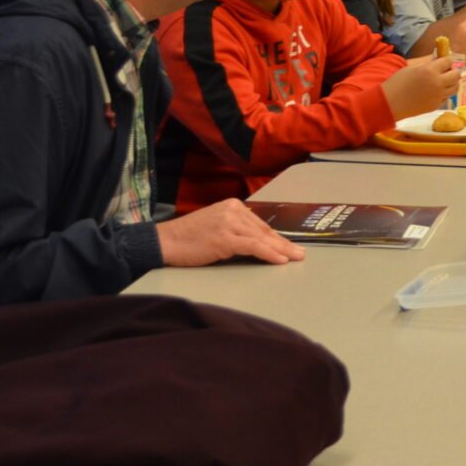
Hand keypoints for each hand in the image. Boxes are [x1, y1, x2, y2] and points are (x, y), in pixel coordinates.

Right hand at [157, 199, 304, 267]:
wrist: (164, 241)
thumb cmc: (187, 237)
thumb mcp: (216, 226)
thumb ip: (235, 229)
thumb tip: (257, 242)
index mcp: (232, 206)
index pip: (260, 224)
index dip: (276, 237)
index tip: (289, 245)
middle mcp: (233, 210)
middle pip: (264, 230)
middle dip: (284, 243)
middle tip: (301, 253)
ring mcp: (229, 223)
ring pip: (261, 238)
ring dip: (281, 250)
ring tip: (295, 258)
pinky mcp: (224, 238)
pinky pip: (253, 246)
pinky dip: (269, 253)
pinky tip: (280, 260)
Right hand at [383, 53, 463, 119]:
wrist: (390, 103)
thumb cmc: (397, 83)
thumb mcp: (412, 68)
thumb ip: (427, 64)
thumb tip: (439, 60)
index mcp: (430, 70)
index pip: (448, 62)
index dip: (447, 60)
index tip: (445, 61)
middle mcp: (438, 83)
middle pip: (456, 75)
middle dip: (453, 71)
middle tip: (447, 71)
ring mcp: (438, 96)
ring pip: (455, 87)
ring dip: (452, 82)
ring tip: (444, 81)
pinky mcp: (436, 105)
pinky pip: (447, 97)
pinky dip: (445, 92)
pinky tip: (436, 91)